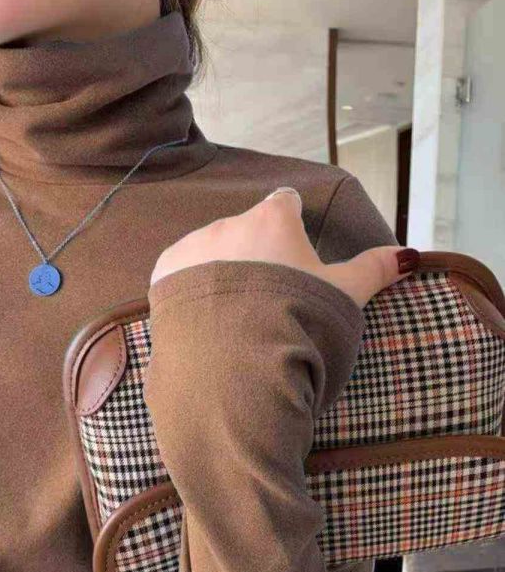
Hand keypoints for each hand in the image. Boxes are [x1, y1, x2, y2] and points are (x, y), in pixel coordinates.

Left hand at [149, 187, 419, 308]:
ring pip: (213, 251)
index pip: (285, 202)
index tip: (296, 249)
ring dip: (224, 271)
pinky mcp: (164, 275)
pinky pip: (183, 271)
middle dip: (257, 255)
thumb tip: (406, 254)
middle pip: (247, 230)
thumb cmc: (297, 323)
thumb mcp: (344, 297)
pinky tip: (206, 317)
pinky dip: (195, 287)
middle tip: (268, 300)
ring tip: (236, 316)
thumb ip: (373, 269)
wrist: (236, 369)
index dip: (293, 222)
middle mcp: (228, 224)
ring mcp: (192, 248)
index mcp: (273, 220)